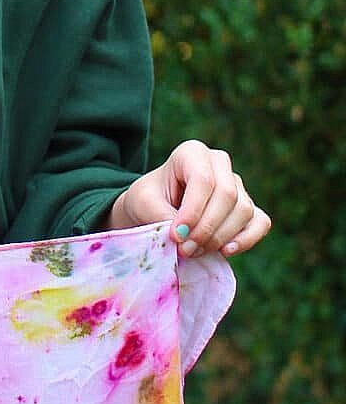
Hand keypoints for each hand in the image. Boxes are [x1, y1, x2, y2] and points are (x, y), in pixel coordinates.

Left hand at [108, 139, 270, 257]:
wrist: (156, 208)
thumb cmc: (148, 199)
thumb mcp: (143, 202)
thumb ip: (161, 216)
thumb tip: (186, 238)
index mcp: (192, 152)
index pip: (203, 180)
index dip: (193, 211)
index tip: (177, 236)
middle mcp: (219, 163)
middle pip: (227, 195)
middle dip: (207, 228)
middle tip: (185, 249)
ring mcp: (237, 185)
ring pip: (243, 210)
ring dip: (220, 237)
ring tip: (194, 251)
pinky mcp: (249, 207)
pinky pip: (260, 222)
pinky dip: (246, 239)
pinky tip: (225, 251)